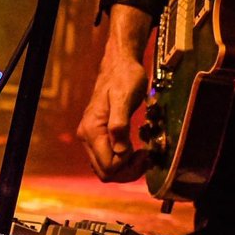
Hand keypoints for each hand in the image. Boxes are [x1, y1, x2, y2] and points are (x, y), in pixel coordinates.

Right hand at [76, 7, 150, 182]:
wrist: (120, 63)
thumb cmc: (125, 77)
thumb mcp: (125, 97)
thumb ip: (120, 125)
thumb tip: (121, 151)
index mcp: (92, 130)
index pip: (107, 166)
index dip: (127, 166)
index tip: (145, 154)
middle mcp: (87, 136)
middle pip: (104, 172)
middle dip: (127, 171)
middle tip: (147, 158)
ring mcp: (91, 135)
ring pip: (105, 167)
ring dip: (125, 167)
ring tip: (143, 155)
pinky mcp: (99, 133)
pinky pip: (107, 157)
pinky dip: (122, 160)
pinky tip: (136, 151)